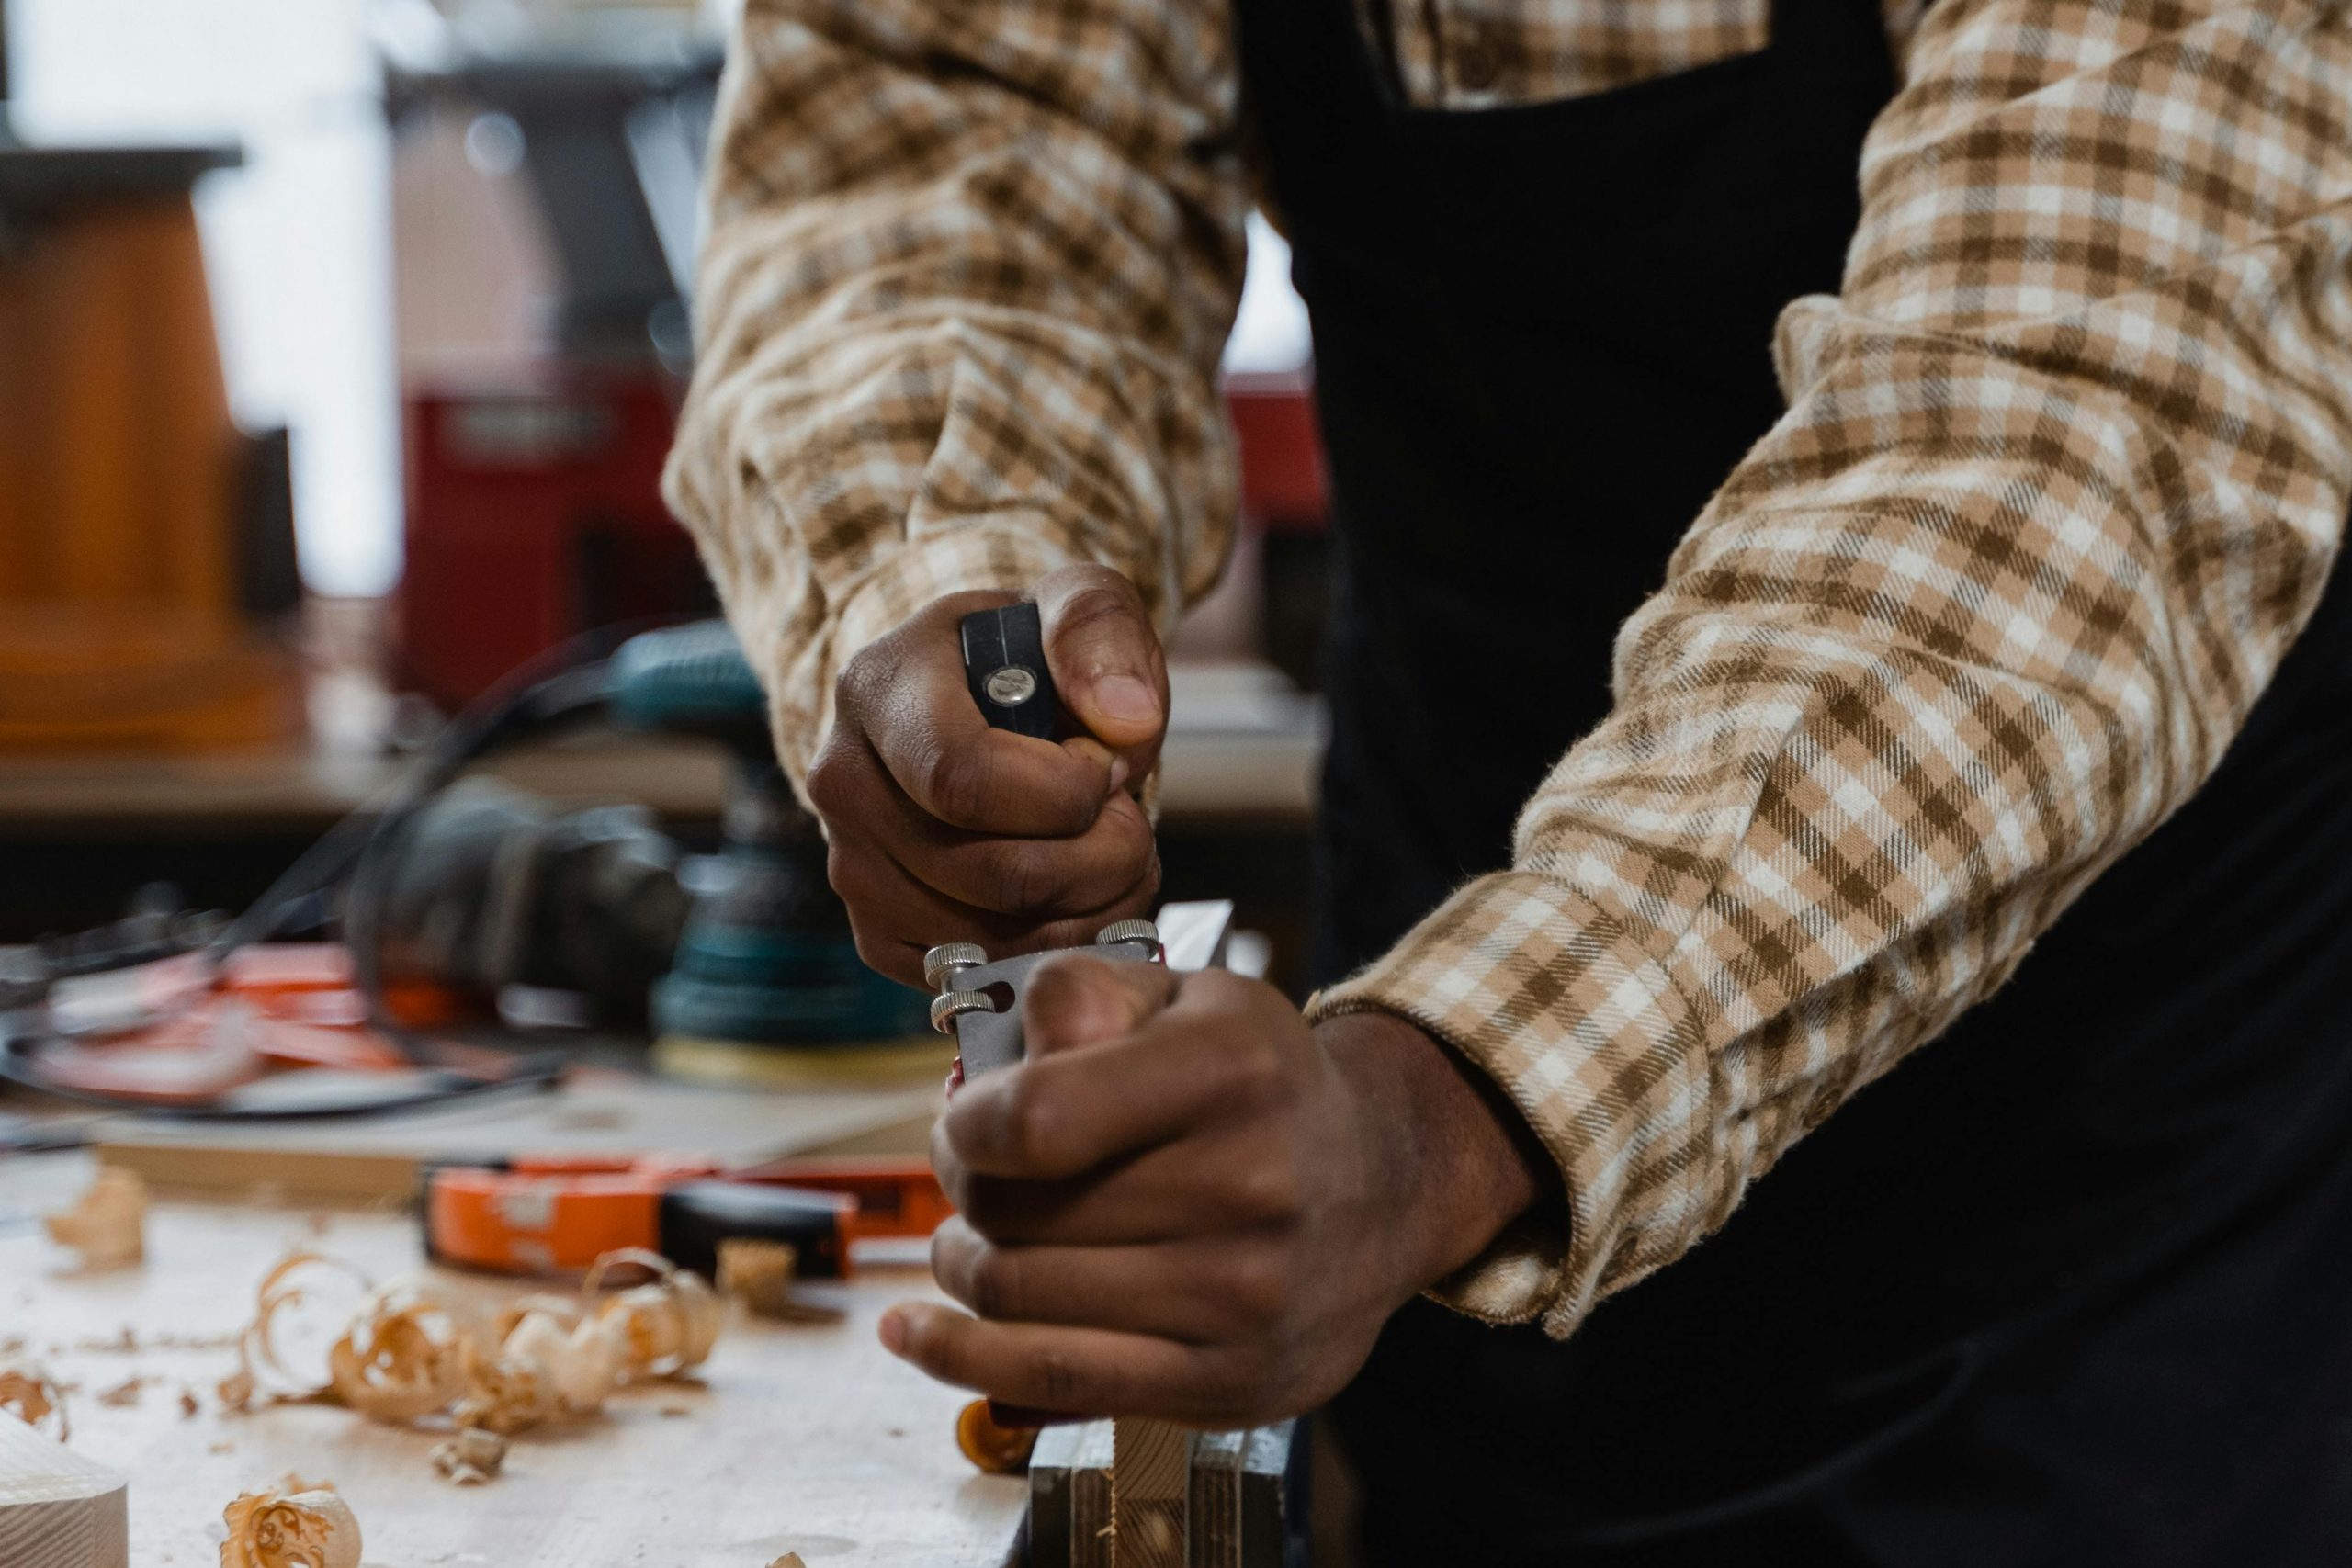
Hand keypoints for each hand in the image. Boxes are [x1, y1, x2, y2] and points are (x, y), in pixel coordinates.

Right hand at [805, 565, 1168, 986]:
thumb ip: (1100, 633)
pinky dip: (1053, 949)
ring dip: (1091, 910)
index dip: (1064, 795)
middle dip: (1101, 859)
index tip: (1106, 768)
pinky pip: (977, 974)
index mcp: (879, 688)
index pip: (963, 778)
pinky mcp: (875, 932)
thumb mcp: (1075, 604)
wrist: (971, 703)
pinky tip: (1078, 897)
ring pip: (993, 937)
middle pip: (992, 873)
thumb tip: (1125, 723)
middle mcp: (843, 782)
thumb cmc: (1029, 657)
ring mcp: (850, 867)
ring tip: (1115, 854)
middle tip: (1130, 820)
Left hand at [880, 954, 1548, 1426]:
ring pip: (1016, 1296)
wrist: (1385, 1185)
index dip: (966, 1124)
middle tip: (974, 1172)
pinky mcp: (1225, 1381)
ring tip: (974, 1237)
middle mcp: (1250, 1187)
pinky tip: (913, 1332)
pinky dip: (956, 1357)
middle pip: (1013, 1214)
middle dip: (963, 1188)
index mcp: (1231, 1071)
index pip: (1034, 1120)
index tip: (965, 1119)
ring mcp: (1241, 1298)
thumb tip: (1012, 1056)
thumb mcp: (1186, 998)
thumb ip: (1082, 991)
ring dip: (963, 1264)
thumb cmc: (1257, 1085)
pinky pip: (1049, 1381)